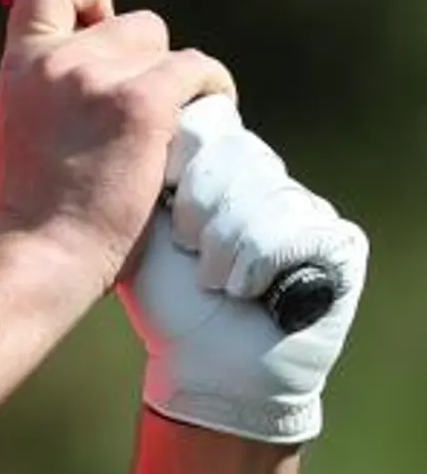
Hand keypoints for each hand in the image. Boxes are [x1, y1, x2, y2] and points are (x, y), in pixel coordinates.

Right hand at [0, 0, 235, 288]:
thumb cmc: (37, 210)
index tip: (98, 26)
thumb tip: (100, 81)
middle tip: (144, 112)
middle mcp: (57, 59)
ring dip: (176, 81)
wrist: (41, 249)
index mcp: (21, 64)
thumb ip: (53, 92)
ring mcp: (98, 77)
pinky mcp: (140, 103)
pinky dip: (213, 91)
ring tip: (171, 130)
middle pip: (131, 22)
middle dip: (146, 60)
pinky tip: (209, 121)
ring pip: (165, 46)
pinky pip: (198, 69)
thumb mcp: (23, 128)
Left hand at [118, 95, 368, 443]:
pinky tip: (247, 290)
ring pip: (266, 188)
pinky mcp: (339, 242)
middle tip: (187, 248)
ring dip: (226, 244)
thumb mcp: (140, 222)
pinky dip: (259, 262)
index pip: (209, 119)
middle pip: (236, 149)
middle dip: (200, 205)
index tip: (161, 197)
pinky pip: (296, 225)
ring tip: (212, 277)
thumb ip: (143, 166)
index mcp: (217, 166)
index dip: (183, 157)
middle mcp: (266, 177)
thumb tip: (137, 113)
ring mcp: (306, 206)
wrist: (204, 362)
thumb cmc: (165, 294)